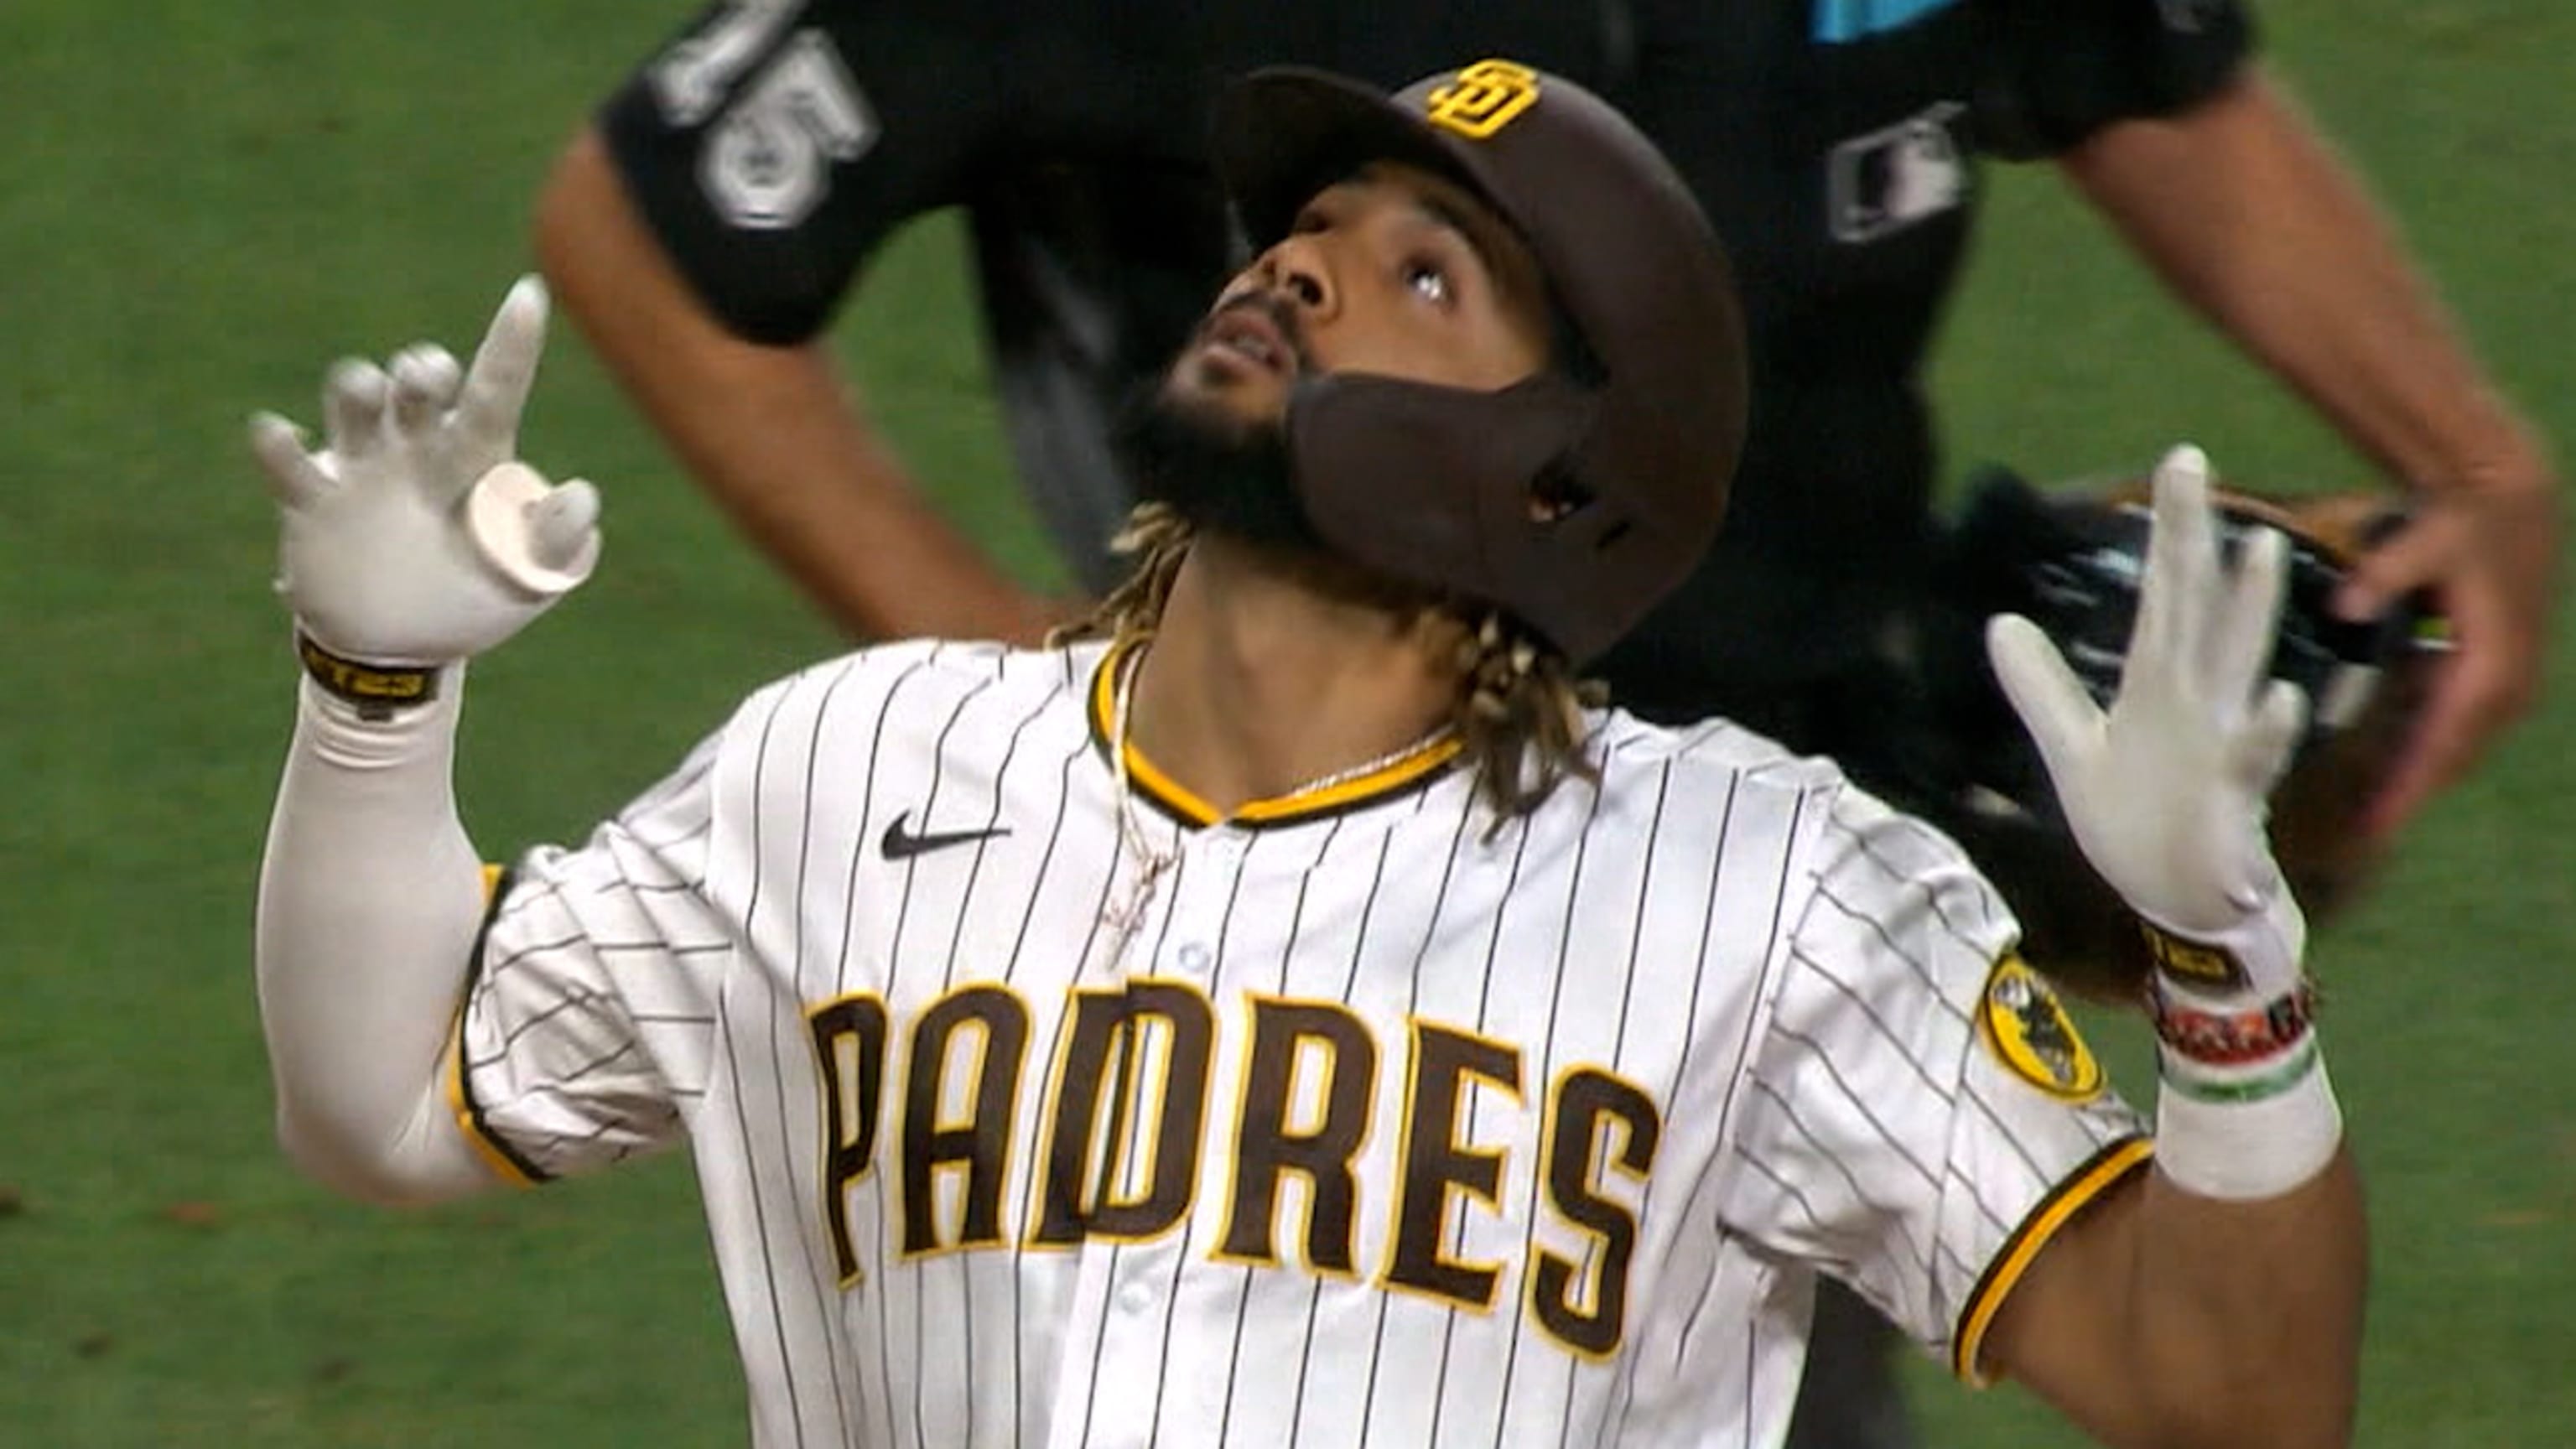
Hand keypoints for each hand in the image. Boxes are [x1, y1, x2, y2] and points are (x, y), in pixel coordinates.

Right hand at [250, 276, 600, 665]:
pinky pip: (287, 461)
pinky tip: (279, 433)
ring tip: (368, 393)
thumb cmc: (471, 598)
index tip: (531, 293)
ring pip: (353, 398)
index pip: (496, 389)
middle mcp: (416, 447)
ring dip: (357, 385)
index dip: (513, 343)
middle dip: (422, 368)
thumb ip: (558, 541)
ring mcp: (359, 468)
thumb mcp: (528, 578)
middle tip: (427, 378)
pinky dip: (278, 444)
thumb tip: (582, 495)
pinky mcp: (310, 501)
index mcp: (476, 458)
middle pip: (418, 382)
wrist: (399, 651)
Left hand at [1986, 445, 2308, 938]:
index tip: (2180, 458)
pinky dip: (2267, 737)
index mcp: (2159, 686)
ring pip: (2238, 669)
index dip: (2170, 530)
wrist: (2183, 905)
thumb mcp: (2074, 750)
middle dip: (2198, 540)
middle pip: (2198, 608)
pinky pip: (2253, 767)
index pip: (2165, 594)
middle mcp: (2197, 703)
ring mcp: (2220, 749)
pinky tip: (2282, 701)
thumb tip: (2000, 621)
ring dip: (2250, 613)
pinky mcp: (2233, 807)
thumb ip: (2041, 687)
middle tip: (2196, 464)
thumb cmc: (2141, 823)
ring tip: (2262, 551)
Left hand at [2333, 458, 2558, 836]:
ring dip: (2421, 774)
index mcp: (2488, 665)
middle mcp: (2506, 681)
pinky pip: (2462, 719)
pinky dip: (2431, 743)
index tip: (2375, 829)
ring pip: (2459, 743)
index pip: (2441, 746)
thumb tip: (2345, 605)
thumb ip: (2384, 575)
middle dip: (2409, 795)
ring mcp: (2509, 675)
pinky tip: (2395, 760)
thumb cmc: (2462, 520)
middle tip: (2362, 835)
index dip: (2407, 791)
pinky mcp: (2502, 664)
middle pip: (2451, 757)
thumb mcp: (2423, 543)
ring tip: (2375, 810)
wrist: (2508, 491)